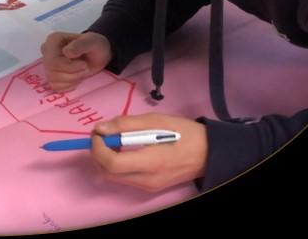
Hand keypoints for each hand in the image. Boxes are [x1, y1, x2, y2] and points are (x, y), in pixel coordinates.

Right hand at [40, 32, 111, 91]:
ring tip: (81, 71)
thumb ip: (80, 45)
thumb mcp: (92, 42)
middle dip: (72, 74)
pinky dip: (69, 85)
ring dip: (72, 79)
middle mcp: (47, 51)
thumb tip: (67, 52)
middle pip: (52, 71)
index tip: (84, 64)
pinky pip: (56, 86)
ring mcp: (48, 64)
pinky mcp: (51, 76)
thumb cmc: (94, 46)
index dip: (69, 67)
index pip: (53, 61)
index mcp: (53, 40)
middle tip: (85, 67)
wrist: (98, 55)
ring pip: (53, 80)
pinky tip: (76, 77)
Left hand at [91, 113, 207, 191]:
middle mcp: (147, 180)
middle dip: (98, 153)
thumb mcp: (156, 120)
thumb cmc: (184, 133)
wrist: (209, 153)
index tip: (98, 132)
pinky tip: (124, 150)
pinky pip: (124, 178)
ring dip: (106, 159)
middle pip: (107, 173)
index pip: (111, 163)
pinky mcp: (150, 188)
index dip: (98, 147)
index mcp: (151, 162)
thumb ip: (126, 124)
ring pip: (113, 177)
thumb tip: (100, 129)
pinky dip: (117, 164)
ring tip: (114, 140)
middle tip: (102, 135)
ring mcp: (148, 187)